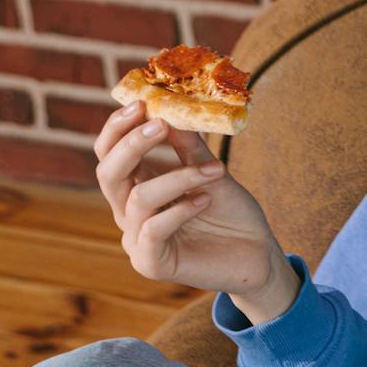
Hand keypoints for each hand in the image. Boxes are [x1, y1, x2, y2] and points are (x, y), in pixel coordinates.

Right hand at [94, 100, 284, 299]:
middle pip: (108, 173)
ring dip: (178, 177)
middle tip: (160, 124)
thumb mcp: (210, 171)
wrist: (257, 255)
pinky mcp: (151, 263)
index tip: (142, 103)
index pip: (109, 153)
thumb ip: (189, 146)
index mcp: (136, 186)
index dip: (118, 127)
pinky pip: (153, 230)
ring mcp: (137, 239)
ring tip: (215, 170)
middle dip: (131, 144)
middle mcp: (129, 212)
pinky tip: (205, 200)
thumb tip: (171, 109)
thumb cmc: (231, 213)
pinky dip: (179, 211)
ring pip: (138, 198)